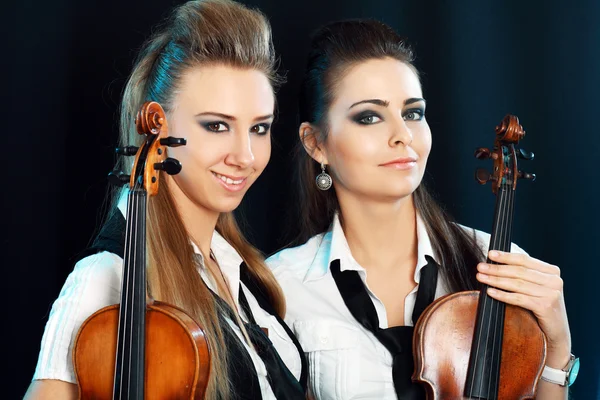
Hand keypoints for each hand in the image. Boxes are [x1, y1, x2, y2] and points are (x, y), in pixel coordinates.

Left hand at [476, 250, 570, 367]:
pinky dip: (503, 295)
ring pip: (518, 284)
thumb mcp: (535, 287)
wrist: (556, 332)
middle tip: (480, 267)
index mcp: (551, 271)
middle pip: (519, 271)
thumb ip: (523, 275)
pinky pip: (519, 298)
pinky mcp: (546, 306)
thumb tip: (495, 263)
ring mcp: (551, 293)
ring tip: (481, 277)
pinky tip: (490, 292)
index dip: (506, 256)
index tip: (490, 254)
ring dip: (496, 280)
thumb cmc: (541, 307)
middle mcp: (554, 280)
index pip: (525, 260)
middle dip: (497, 268)